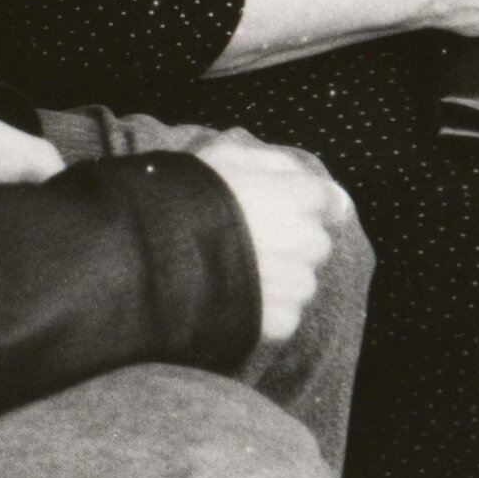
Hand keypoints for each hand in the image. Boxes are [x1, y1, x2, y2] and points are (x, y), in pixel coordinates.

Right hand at [193, 134, 345, 342]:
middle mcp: (300, 241)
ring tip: (242, 270)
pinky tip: (239, 296)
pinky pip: (287, 316)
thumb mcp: (225, 157)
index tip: (291, 209)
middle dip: (295, 241)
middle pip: (318, 243)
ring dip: (284, 277)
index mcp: (293, 198)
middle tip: (256, 239)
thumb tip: (326, 189)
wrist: (150, 255)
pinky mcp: (274, 321)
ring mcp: (289, 285)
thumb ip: (276, 165)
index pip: (328, 200)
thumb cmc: (188, 197)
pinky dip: (269, 309)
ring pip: (304, 282)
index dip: (310, 204)